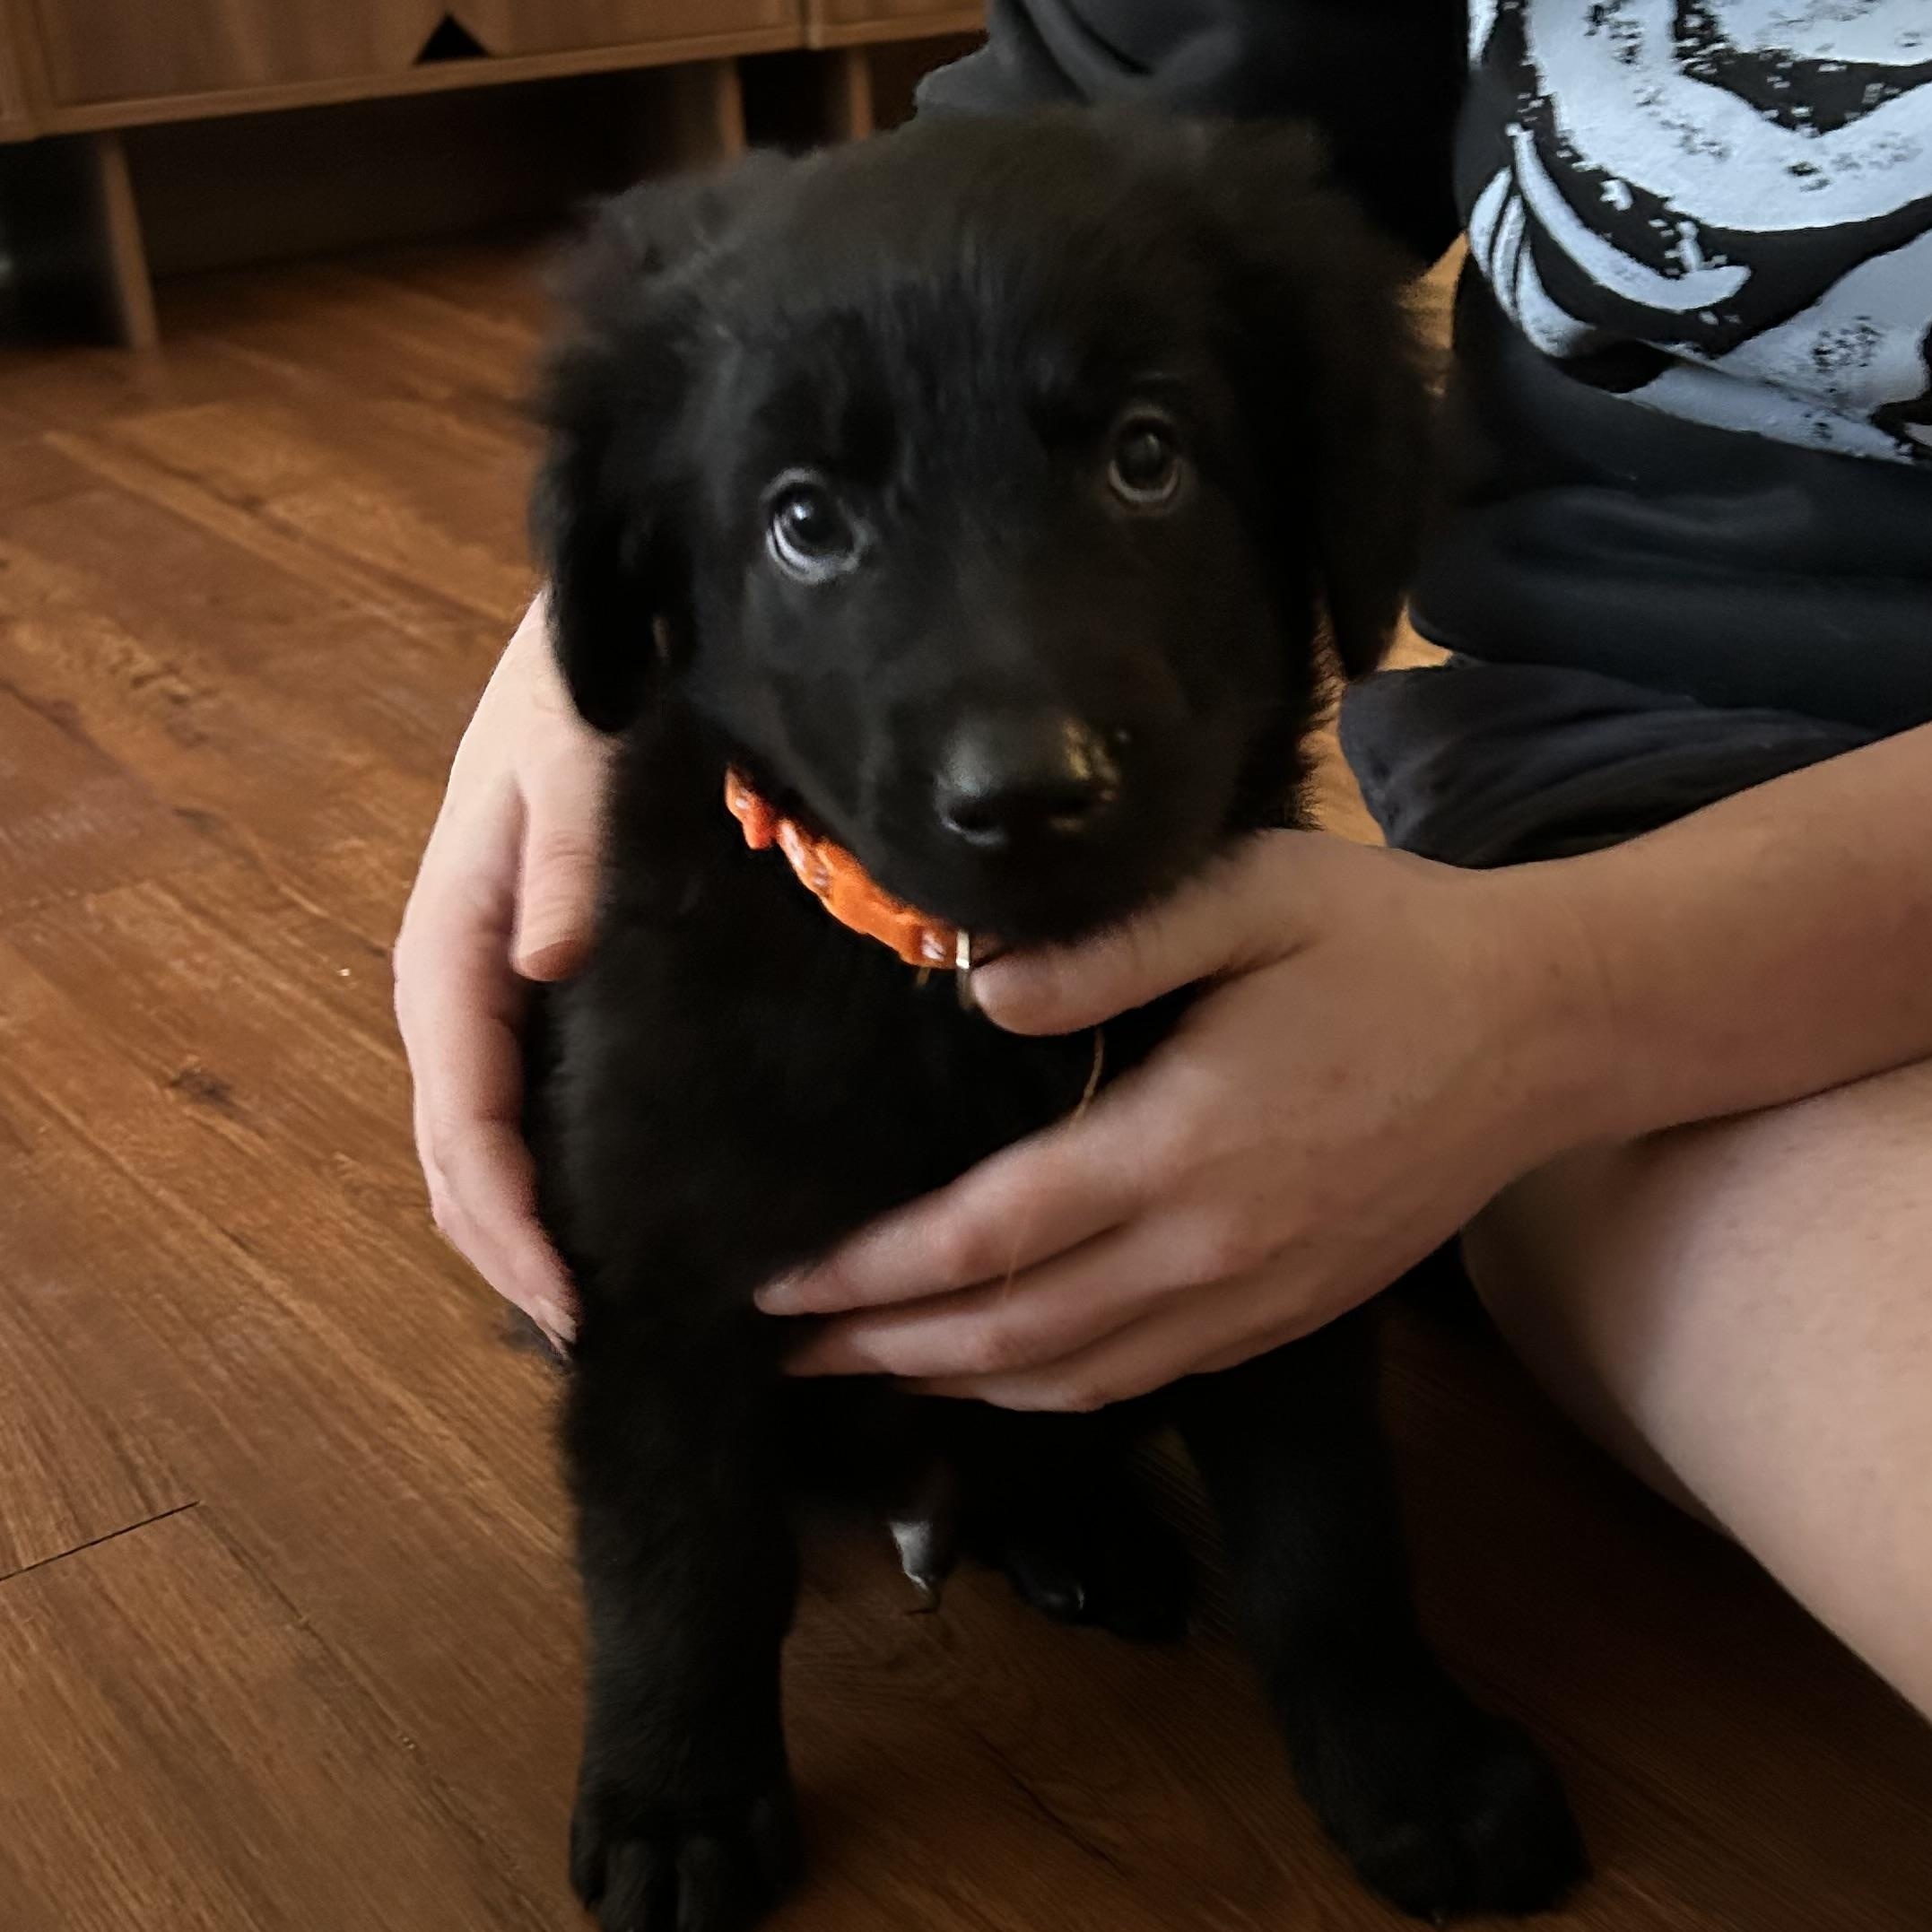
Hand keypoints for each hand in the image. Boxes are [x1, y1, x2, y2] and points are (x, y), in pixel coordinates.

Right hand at [394, 593, 613, 1352]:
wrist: (597, 643)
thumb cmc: (583, 697)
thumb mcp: (574, 755)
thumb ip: (566, 853)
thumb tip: (549, 961)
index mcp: (451, 949)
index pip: (463, 1118)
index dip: (506, 1222)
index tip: (567, 1305)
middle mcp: (457, 985)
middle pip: (456, 1154)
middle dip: (507, 1252)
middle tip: (588, 1338)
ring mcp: (491, 992)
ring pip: (480, 1142)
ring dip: (519, 1228)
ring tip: (593, 1306)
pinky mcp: (531, 989)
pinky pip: (519, 1106)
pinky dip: (541, 1177)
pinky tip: (601, 1216)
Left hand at [757, 833, 1597, 1408]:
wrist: (1547, 1029)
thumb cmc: (1390, 946)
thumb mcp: (1251, 896)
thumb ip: (1106, 950)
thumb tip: (979, 998)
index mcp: (1180, 1142)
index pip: (985, 1235)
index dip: (869, 1271)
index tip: (777, 1283)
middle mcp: (1210, 1247)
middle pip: (1010, 1331)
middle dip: (882, 1348)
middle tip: (780, 1352)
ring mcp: (1257, 1296)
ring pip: (1075, 1376)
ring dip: (957, 1383)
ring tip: (866, 1373)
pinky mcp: (1294, 1313)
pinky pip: (1148, 1378)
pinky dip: (1056, 1389)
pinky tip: (1006, 1373)